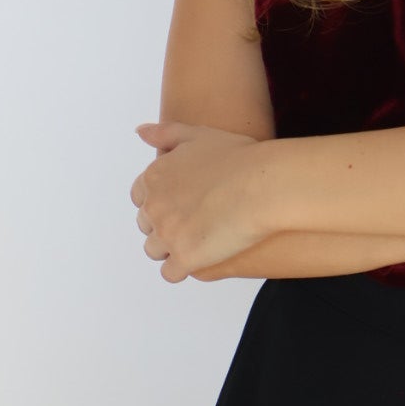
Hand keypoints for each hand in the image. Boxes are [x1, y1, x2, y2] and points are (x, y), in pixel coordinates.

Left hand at [130, 121, 269, 282]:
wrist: (264, 185)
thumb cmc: (239, 158)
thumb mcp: (199, 135)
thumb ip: (166, 133)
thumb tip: (140, 132)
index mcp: (154, 177)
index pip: (140, 198)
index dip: (163, 201)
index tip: (185, 202)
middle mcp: (154, 206)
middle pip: (147, 225)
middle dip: (166, 225)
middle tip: (198, 222)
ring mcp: (167, 234)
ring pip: (155, 250)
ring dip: (173, 248)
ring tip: (201, 242)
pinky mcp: (184, 257)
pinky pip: (171, 273)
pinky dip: (184, 268)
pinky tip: (205, 259)